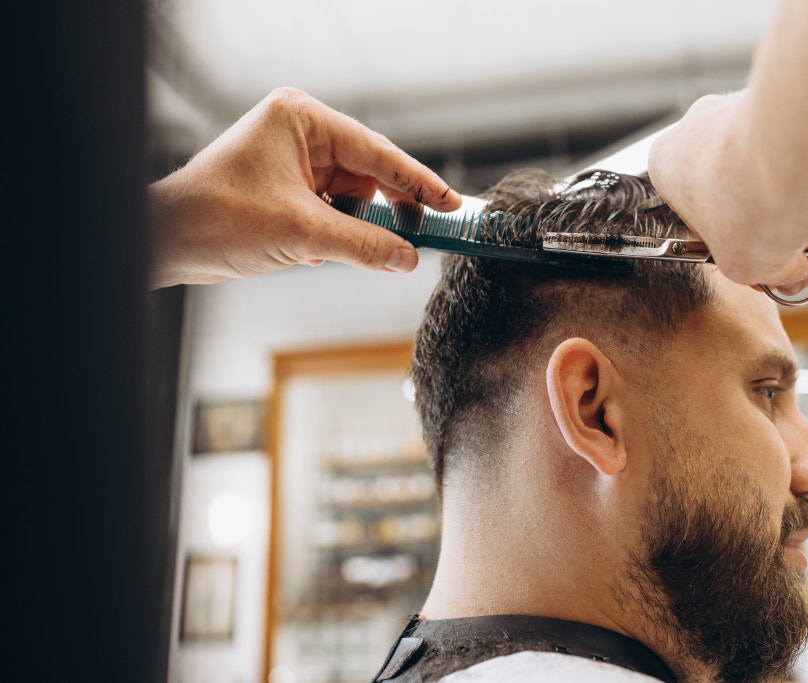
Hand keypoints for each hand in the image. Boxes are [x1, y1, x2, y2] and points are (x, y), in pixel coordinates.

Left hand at [148, 88, 461, 287]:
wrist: (168, 241)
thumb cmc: (217, 217)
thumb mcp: (303, 233)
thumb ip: (364, 243)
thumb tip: (408, 257)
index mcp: (302, 119)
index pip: (377, 151)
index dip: (418, 181)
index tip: (450, 203)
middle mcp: (300, 133)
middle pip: (368, 175)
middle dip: (381, 211)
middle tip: (415, 239)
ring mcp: (294, 160)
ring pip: (352, 198)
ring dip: (349, 228)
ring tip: (326, 248)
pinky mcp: (288, 187)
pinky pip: (333, 211)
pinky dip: (331, 234)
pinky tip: (310, 250)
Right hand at [647, 91, 807, 294]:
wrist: (798, 144)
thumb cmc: (747, 195)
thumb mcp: (741, 264)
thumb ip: (764, 274)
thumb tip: (789, 278)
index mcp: (672, 169)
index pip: (698, 222)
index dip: (729, 254)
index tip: (753, 275)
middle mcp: (711, 141)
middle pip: (748, 209)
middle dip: (781, 251)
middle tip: (801, 280)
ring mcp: (763, 129)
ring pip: (791, 194)